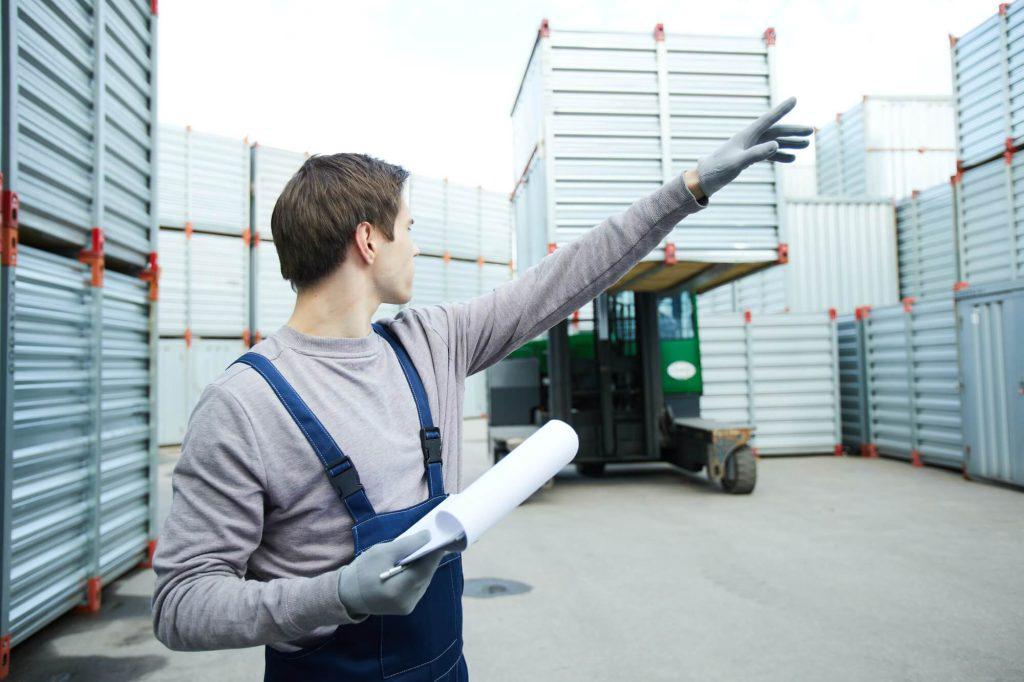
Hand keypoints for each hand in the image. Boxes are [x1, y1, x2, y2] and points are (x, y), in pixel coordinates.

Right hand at [337, 530, 445, 616]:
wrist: (347, 594)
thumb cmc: (362, 571)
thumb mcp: (382, 552)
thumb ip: (406, 545)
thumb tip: (428, 537)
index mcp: (399, 589)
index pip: (426, 568)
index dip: (436, 552)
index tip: (445, 538)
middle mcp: (407, 601)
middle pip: (427, 574)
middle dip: (431, 557)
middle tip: (437, 539)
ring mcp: (408, 606)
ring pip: (424, 580)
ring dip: (426, 565)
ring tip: (427, 549)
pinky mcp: (407, 607)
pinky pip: (419, 586)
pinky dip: (419, 574)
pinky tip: (417, 563)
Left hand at [695, 96, 811, 196]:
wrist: (703, 180)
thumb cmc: (717, 170)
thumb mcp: (737, 163)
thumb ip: (756, 154)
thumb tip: (776, 144)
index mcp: (746, 135)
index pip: (767, 119)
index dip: (781, 110)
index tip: (794, 99)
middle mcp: (748, 139)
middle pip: (775, 131)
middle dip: (793, 131)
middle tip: (811, 131)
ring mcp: (748, 148)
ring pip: (774, 142)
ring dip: (790, 143)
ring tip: (806, 145)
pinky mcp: (747, 157)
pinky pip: (767, 153)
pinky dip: (779, 155)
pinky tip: (791, 159)